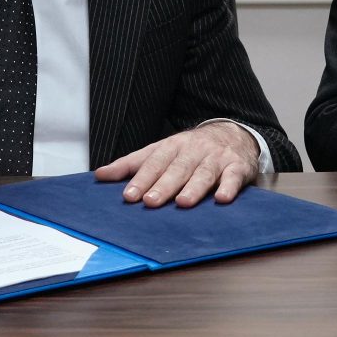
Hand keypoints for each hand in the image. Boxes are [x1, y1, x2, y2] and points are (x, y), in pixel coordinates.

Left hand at [95, 122, 261, 207]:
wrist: (233, 133)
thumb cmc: (190, 149)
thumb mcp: (160, 151)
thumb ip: (132, 164)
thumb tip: (99, 175)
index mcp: (172, 146)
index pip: (154, 162)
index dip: (141, 178)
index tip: (128, 196)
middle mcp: (193, 150)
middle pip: (177, 168)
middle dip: (163, 185)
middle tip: (150, 201)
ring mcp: (216, 158)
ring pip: (204, 173)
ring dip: (193, 188)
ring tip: (183, 203)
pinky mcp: (237, 167)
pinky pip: (233, 177)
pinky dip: (229, 187)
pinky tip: (222, 199)